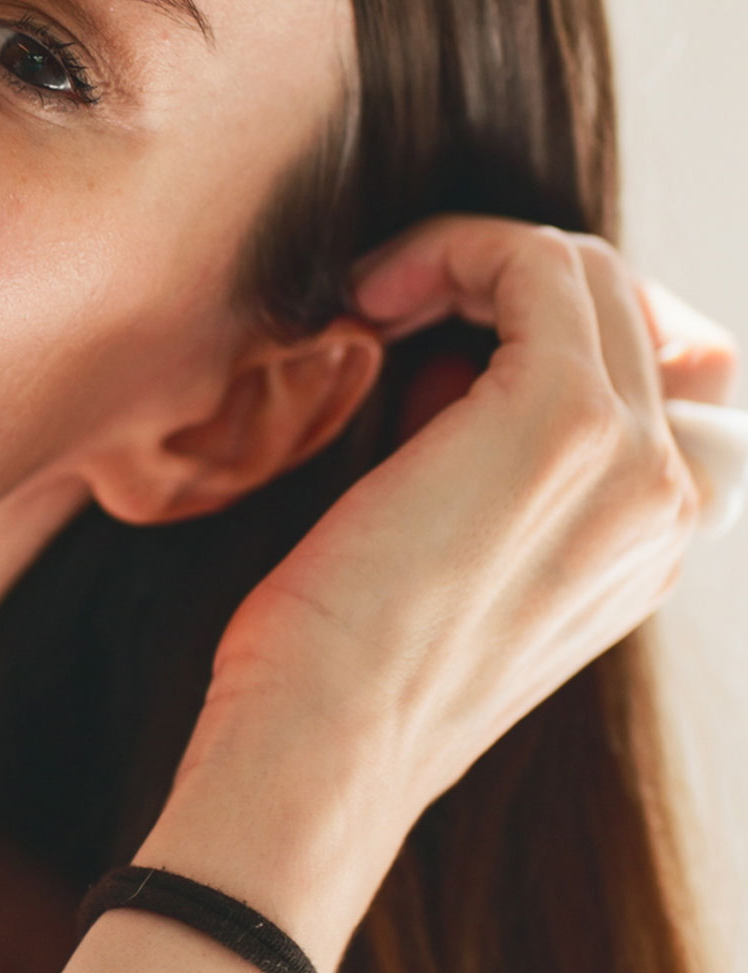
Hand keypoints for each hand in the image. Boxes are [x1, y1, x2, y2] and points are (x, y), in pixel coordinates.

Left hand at [130, 216, 735, 968]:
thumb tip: (449, 363)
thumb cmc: (339, 665)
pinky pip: (536, 263)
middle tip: (391, 313)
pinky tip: (369, 302)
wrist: (318, 750)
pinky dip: (450, 252)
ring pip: (587, 274)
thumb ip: (481, 462)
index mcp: (653, 544)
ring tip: (375, 309)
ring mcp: (637, 461)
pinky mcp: (565, 420)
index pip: (684, 377)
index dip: (562, 330)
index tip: (439, 344)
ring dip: (469, 263)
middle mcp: (675, 504)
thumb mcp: (444, 554)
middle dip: (504, 286)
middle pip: (632, 309)